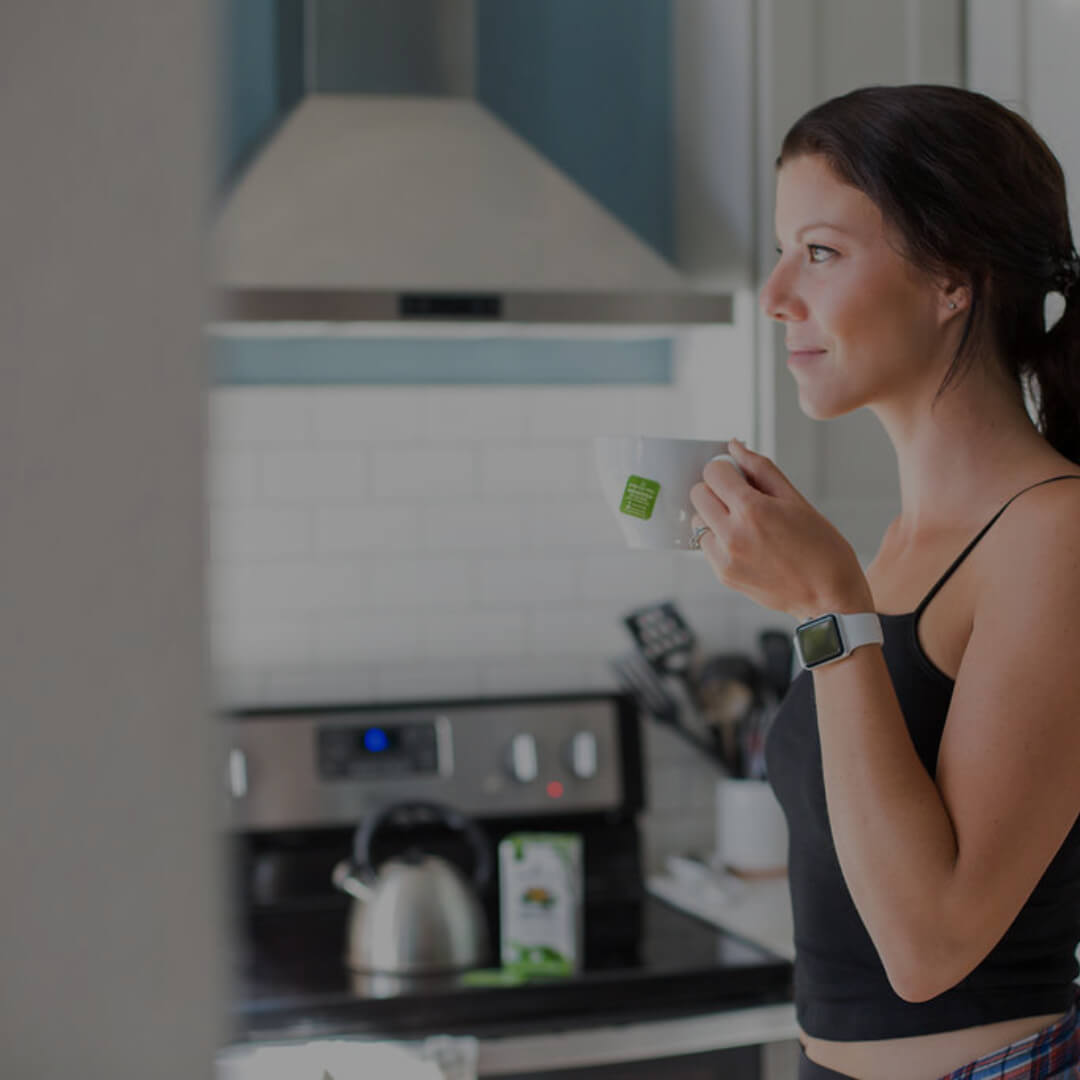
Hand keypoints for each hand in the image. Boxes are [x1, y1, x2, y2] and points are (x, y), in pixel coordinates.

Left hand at [688, 439, 873, 619]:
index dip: (726, 470)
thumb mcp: (797, 500)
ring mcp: (725, 558)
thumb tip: (734, 446)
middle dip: (716, 489)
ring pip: (699, 520)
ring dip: (715, 515)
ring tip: (746, 524)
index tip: (739, 477)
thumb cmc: (822, 548)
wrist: (829, 599)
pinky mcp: (723, 575)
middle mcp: (732, 534)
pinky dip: (719, 539)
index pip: (713, 472)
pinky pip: (706, 545)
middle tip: (741, 498)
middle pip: (698, 493)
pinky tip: (746, 544)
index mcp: (753, 510)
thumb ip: (761, 469)